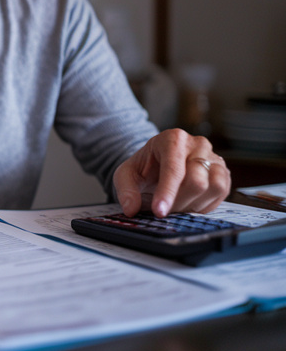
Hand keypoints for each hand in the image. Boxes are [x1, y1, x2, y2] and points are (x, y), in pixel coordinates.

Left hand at [112, 129, 230, 216]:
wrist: (160, 163)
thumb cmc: (145, 167)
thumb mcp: (126, 175)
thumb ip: (126, 190)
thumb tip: (131, 209)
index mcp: (172, 139)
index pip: (173, 169)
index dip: (167, 193)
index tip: (159, 212)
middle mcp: (197, 144)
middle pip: (196, 181)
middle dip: (178, 202)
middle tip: (164, 210)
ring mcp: (214, 157)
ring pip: (214, 187)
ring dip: (194, 204)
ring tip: (177, 205)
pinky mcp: (224, 172)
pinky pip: (222, 193)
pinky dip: (206, 204)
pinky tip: (189, 203)